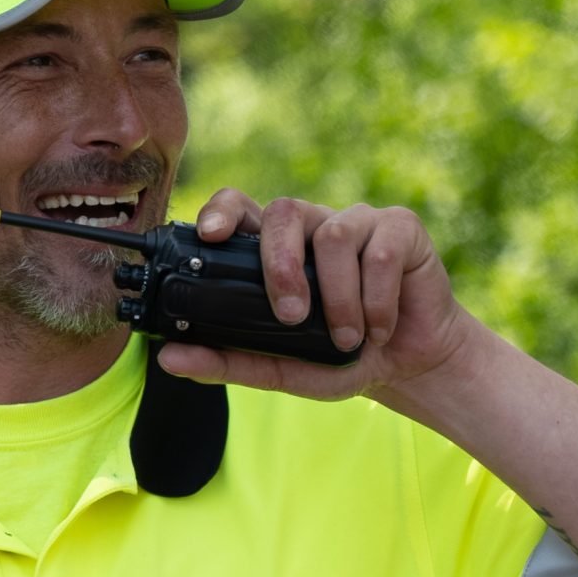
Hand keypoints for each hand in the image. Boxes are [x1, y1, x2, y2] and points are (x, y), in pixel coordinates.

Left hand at [153, 191, 478, 404]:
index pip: (241, 208)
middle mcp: (312, 226)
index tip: (210, 234)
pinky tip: (380, 327)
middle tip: (291, 315)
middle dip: (281, 265)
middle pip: (284, 211)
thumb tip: (169, 358)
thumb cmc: (339, 358)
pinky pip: (381, 251)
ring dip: (338, 297)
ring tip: (347, 338)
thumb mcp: (278, 369)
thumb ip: (226, 362)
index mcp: (276, 249)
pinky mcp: (400, 228)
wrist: (409, 366)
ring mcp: (357, 222)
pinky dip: (377, 299)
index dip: (223, 211)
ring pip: (334, 235)